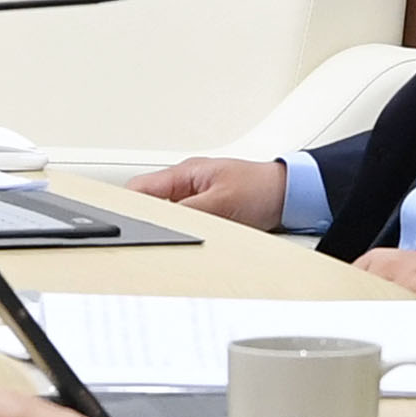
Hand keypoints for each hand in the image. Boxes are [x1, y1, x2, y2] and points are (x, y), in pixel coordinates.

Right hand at [128, 154, 291, 226]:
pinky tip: (190, 243)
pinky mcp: (207, 212)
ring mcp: (196, 198)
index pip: (140, 189)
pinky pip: (185, 225)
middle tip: (149, 239)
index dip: (127, 207)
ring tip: (174, 241)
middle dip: (147, 222)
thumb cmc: (263, 188)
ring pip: (166, 217)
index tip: (123, 225)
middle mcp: (187, 184)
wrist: (292, 195)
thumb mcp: (222, 202)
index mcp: (185, 173)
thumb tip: (160, 220)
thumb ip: (188, 211)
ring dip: (169, 229)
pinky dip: (184, 234)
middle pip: (149, 204)